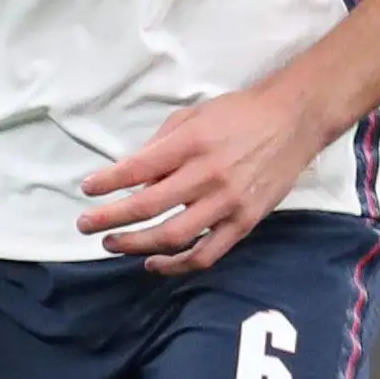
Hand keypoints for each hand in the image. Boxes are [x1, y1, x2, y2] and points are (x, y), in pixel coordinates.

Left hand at [75, 82, 336, 274]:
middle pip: (148, 206)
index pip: (137, 168)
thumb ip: (162, 145)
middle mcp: (207, 175)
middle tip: (85, 224)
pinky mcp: (245, 222)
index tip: (87, 190)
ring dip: (136, 244)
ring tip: (112, 244)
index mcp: (191, 143)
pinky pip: (206, 254)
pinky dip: (177, 264)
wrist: (293, 121)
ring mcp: (227, 203)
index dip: (107, 182)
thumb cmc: (239, 114)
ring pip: (173, 236)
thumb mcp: (194, 116)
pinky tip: (154, 263)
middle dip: (110, 218)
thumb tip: (132, 177)